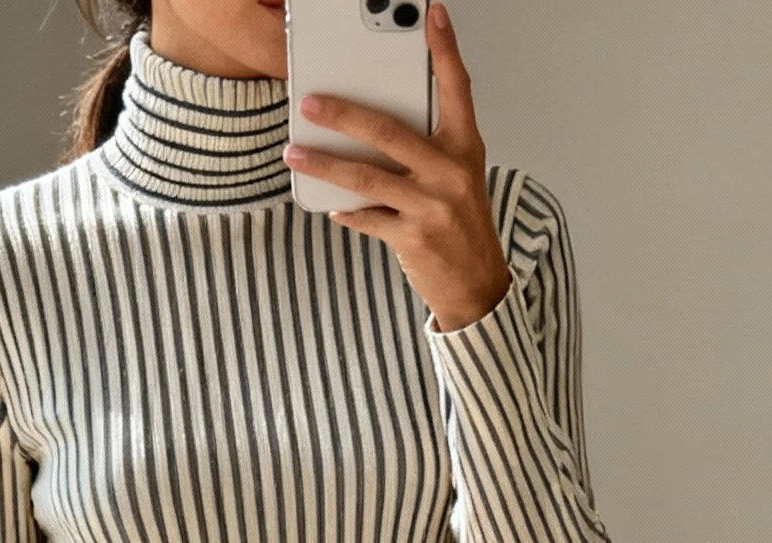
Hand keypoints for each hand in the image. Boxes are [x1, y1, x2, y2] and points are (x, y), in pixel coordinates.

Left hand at [283, 3, 510, 335]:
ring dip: (325, 164)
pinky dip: (346, 212)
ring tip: (295, 153)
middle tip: (311, 103)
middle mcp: (450, 172)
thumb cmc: (462, 225)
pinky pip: (368, 217)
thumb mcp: (458, 177)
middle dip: (344, 114)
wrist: (477, 286)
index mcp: (464, 148)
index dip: (445, 50)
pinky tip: (330, 205)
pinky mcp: (413, 237)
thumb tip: (370, 128)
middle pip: (389, 131)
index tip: (432, 15)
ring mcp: (432, 206)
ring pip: (367, 177)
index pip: (457, 89)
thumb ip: (427, 148)